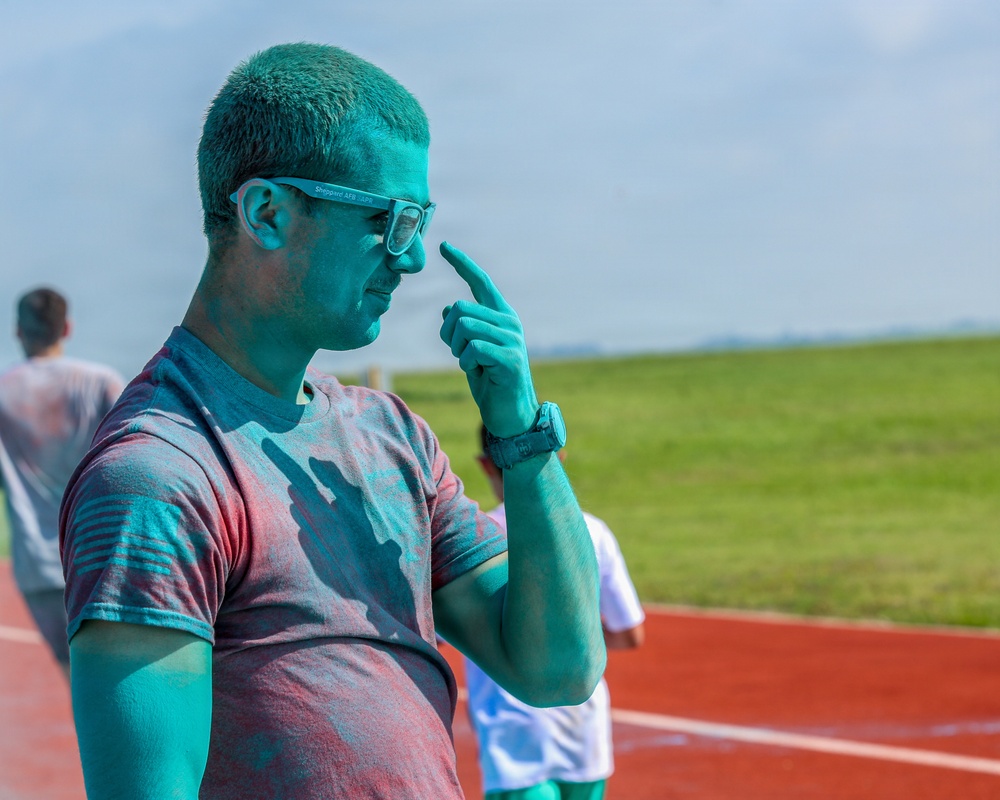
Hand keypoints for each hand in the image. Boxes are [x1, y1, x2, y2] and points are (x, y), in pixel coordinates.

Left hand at [439, 241, 538, 437]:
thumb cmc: (490, 383)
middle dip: (449, 334)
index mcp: (501, 316)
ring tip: (472, 365)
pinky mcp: (510, 358)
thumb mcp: (471, 352)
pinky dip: (466, 363)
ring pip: (464, 327)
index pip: (480, 282)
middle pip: (460, 308)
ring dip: (458, 351)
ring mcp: (512, 339)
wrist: (511, 415)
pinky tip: (478, 373)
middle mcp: (510, 322)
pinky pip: (472, 349)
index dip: (462, 263)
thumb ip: (464, 330)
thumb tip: (448, 309)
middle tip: (461, 355)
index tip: (444, 246)